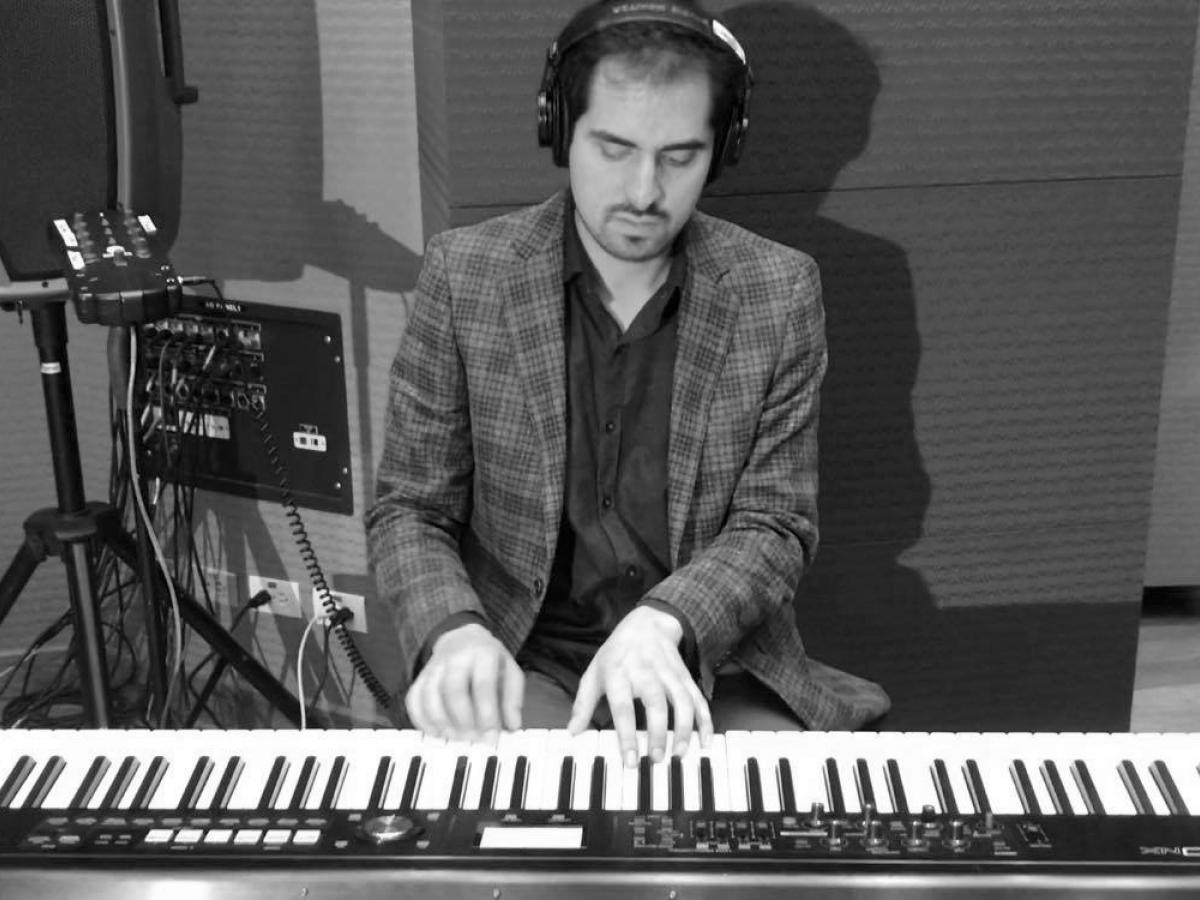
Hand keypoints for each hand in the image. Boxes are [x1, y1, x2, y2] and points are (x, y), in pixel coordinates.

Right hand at [405, 623, 523, 740]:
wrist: (463, 639)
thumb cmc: (489, 661)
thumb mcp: (510, 672)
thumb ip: (513, 699)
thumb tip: (512, 725)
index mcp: (483, 653)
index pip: (483, 684)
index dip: (486, 713)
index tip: (491, 736)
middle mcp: (456, 657)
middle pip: (453, 689)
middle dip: (462, 719)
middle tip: (472, 739)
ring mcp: (435, 666)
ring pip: (430, 695)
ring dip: (441, 722)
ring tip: (455, 737)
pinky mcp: (421, 678)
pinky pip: (413, 699)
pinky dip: (421, 720)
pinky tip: (435, 732)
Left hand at [567, 605, 711, 766]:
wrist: (647, 624)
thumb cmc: (617, 654)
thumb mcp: (594, 673)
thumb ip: (583, 704)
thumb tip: (573, 733)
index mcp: (618, 672)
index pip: (623, 706)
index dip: (627, 735)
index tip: (630, 760)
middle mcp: (645, 671)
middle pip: (656, 702)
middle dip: (659, 732)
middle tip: (657, 759)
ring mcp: (668, 672)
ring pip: (682, 700)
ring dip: (684, 728)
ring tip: (680, 753)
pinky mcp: (685, 676)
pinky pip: (698, 698)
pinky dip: (705, 719)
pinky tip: (705, 740)